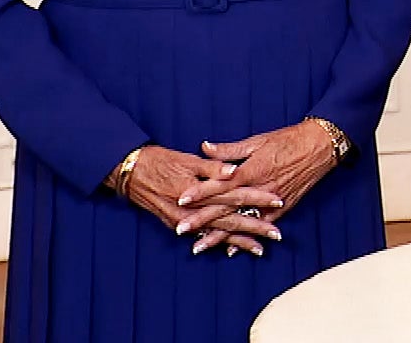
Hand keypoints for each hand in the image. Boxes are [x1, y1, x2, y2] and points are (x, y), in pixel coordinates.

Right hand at [112, 146, 282, 255]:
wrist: (131, 173)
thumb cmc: (162, 161)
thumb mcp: (189, 160)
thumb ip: (214, 166)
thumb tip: (235, 170)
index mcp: (199, 190)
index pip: (235, 195)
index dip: (258, 198)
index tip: (278, 201)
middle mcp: (192, 210)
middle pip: (230, 220)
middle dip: (255, 228)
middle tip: (277, 235)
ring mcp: (183, 221)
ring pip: (217, 233)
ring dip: (239, 241)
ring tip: (259, 249)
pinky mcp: (177, 225)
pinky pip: (202, 236)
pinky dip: (217, 243)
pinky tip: (231, 249)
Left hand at [177, 121, 340, 254]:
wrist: (319, 146)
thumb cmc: (288, 140)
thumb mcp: (257, 141)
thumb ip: (229, 150)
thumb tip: (205, 147)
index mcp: (252, 170)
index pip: (220, 184)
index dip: (200, 191)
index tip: (181, 200)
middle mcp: (259, 189)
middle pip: (226, 207)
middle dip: (202, 219)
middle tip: (181, 229)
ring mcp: (271, 201)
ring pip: (240, 221)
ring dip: (219, 235)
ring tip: (199, 246)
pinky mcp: (283, 207)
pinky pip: (261, 226)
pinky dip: (246, 238)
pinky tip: (230, 249)